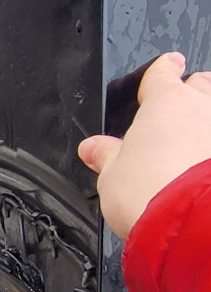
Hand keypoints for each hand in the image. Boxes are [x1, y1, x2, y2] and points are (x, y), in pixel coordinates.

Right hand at [78, 53, 210, 239]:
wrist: (191, 225)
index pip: (162, 72)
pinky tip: (205, 168)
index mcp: (164, 103)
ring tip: (198, 142)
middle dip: (193, 92)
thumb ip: (106, 157)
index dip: (164, 68)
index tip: (168, 65)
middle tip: (181, 110)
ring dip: (207, 121)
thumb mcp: (112, 176)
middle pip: (201, 84)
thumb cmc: (152, 195)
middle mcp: (201, 108)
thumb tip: (93, 149)